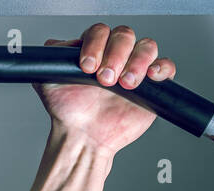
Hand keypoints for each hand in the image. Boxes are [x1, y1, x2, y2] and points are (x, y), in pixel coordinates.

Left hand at [33, 24, 176, 154]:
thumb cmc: (67, 111)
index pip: (100, 32)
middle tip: (104, 79)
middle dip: (115, 54)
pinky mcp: (152, 84)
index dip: (95, 44)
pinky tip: (149, 77)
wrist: (82, 137)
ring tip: (123, 84)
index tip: (86, 66)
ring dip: (136, 62)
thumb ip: (51, 61)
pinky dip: (161, 68)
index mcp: (94, 50)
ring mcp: (135, 67)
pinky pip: (165, 67)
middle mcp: (116, 54)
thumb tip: (54, 44)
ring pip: (147, 46)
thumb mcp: (48, 84)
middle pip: (125, 35)